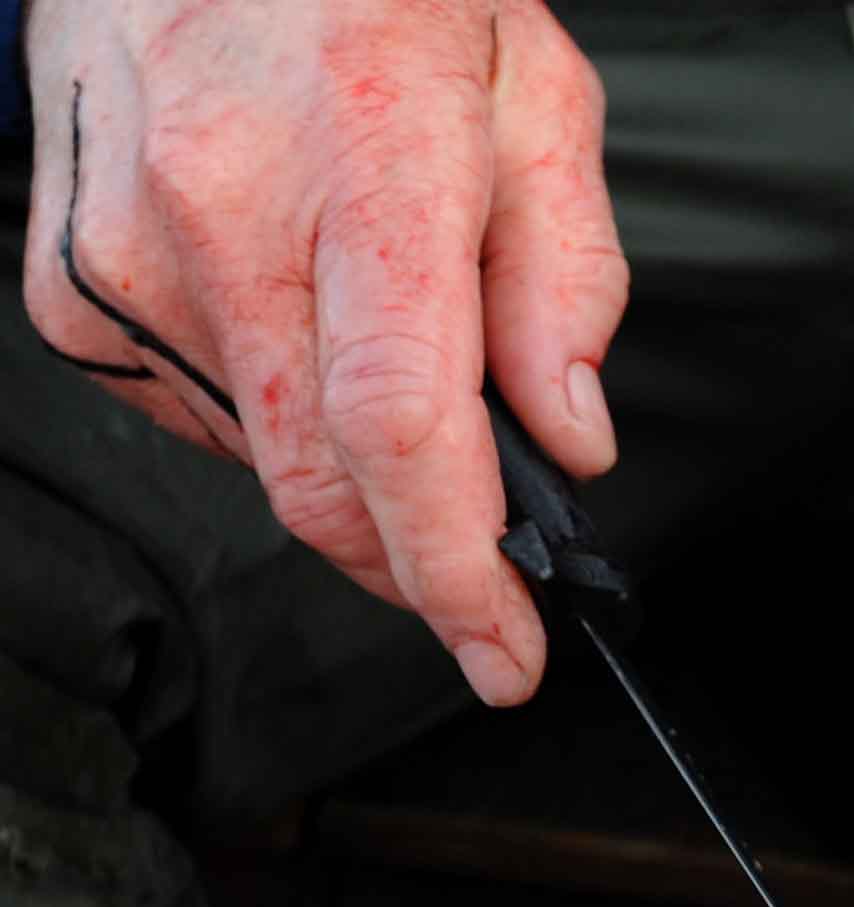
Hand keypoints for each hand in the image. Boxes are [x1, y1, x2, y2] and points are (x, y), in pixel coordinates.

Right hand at [18, 0, 627, 705]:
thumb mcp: (534, 91)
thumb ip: (567, 276)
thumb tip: (568, 440)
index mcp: (360, 161)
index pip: (402, 425)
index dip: (458, 570)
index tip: (509, 653)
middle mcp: (219, 217)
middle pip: (324, 485)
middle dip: (419, 563)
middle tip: (491, 565)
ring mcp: (123, 257)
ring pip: (266, 463)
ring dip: (353, 466)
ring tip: (378, 335)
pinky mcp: (70, 291)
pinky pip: (199, 416)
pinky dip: (274, 413)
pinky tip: (294, 315)